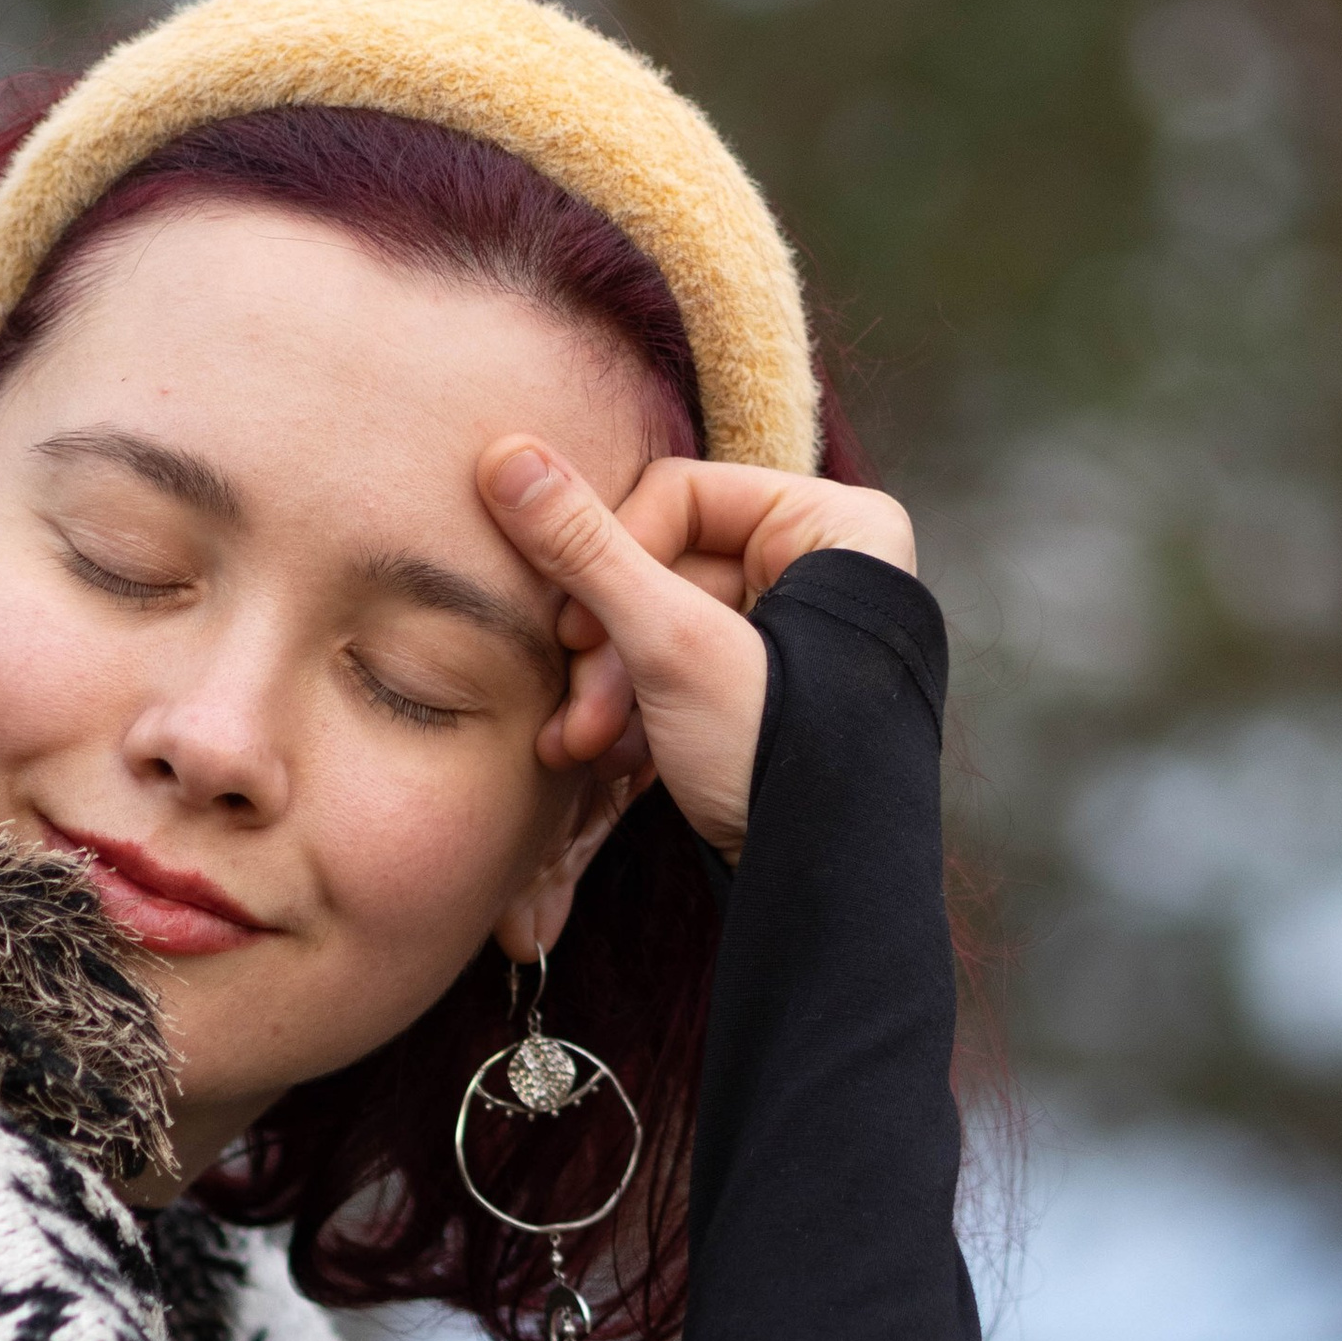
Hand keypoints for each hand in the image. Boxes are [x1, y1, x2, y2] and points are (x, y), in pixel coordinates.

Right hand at [478, 444, 916, 860]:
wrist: (819, 883)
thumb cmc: (780, 753)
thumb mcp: (672, 644)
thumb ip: (585, 548)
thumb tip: (505, 457)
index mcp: (835, 526)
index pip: (683, 494)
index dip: (614, 557)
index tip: (578, 627)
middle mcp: (824, 569)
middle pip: (666, 565)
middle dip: (607, 646)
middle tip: (577, 704)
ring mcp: (794, 636)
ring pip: (663, 627)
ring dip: (608, 689)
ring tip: (581, 745)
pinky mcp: (764, 695)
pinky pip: (679, 675)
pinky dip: (637, 714)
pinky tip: (610, 759)